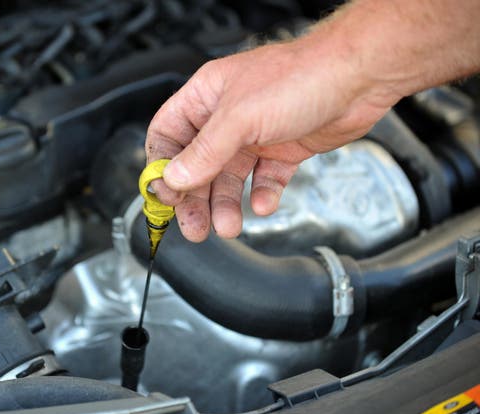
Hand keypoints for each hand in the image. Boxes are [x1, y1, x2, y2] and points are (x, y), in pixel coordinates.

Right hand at [145, 37, 398, 241]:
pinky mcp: (281, 151)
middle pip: (197, 165)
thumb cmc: (300, 77)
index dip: (163, 167)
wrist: (359, 79)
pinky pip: (263, 181)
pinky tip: (264, 204)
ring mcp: (254, 135)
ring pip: (229, 179)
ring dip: (226, 204)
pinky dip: (262, 196)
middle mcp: (226, 118)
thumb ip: (205, 152)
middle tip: (194, 227)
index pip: (168, 135)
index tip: (165, 196)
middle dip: (195, 198)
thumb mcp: (241, 117)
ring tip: (228, 226)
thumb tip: (174, 179)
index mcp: (206, 97)